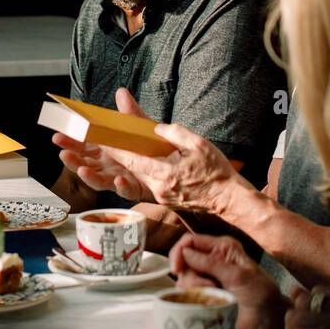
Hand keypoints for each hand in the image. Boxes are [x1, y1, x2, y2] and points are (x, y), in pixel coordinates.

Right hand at [51, 88, 152, 201]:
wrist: (170, 162)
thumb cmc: (148, 146)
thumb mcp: (138, 127)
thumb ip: (129, 112)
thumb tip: (121, 92)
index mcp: (105, 150)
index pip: (82, 146)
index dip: (70, 142)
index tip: (57, 136)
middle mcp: (108, 166)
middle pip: (85, 164)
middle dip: (72, 160)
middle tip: (63, 153)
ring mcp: (119, 178)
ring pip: (100, 181)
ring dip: (89, 176)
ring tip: (82, 170)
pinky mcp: (135, 188)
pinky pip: (127, 191)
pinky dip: (122, 187)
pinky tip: (119, 181)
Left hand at [100, 102, 246, 214]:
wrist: (228, 198)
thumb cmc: (216, 171)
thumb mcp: (198, 144)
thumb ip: (174, 133)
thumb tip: (156, 129)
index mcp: (165, 174)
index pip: (132, 159)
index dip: (115, 149)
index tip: (101, 139)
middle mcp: (158, 188)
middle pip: (131, 168)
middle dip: (117, 155)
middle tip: (102, 141)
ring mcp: (161, 196)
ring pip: (139, 175)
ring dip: (129, 163)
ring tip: (118, 149)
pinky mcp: (165, 199)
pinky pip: (149, 181)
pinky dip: (143, 170)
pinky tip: (142, 160)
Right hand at [169, 234, 286, 328]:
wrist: (268, 321)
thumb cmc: (261, 294)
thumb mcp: (239, 276)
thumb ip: (211, 263)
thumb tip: (185, 253)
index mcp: (222, 248)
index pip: (190, 241)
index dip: (179, 251)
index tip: (176, 268)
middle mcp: (211, 261)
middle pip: (182, 261)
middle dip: (189, 275)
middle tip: (208, 287)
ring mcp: (206, 279)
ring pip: (183, 280)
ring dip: (196, 289)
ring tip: (216, 296)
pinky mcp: (204, 296)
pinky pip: (187, 296)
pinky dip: (195, 300)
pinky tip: (211, 303)